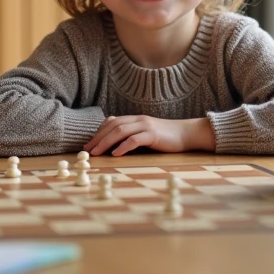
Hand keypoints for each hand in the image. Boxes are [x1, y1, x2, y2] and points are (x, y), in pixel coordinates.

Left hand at [84, 116, 213, 155]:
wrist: (187, 134)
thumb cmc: (166, 138)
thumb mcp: (146, 135)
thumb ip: (133, 137)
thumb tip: (115, 148)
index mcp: (135, 119)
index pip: (112, 122)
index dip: (99, 133)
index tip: (89, 145)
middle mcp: (138, 120)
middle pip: (113, 126)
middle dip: (98, 138)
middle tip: (87, 150)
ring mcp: (146, 126)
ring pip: (120, 131)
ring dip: (105, 142)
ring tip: (96, 153)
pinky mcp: (153, 135)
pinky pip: (135, 139)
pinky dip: (123, 146)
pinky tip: (116, 154)